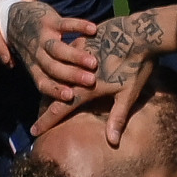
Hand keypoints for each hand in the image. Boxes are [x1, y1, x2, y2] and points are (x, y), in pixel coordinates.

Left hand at [7, 1, 97, 101]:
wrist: (17, 17)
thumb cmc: (36, 46)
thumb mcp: (36, 64)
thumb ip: (51, 79)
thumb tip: (64, 102)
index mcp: (34, 67)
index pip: (43, 83)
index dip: (55, 90)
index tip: (71, 97)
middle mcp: (37, 54)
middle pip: (52, 67)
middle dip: (72, 75)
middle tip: (91, 81)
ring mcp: (43, 37)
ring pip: (57, 48)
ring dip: (75, 56)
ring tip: (94, 63)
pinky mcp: (49, 20)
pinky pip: (65, 24)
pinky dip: (79, 26)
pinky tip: (94, 30)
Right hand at [31, 8, 163, 145]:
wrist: (142, 33)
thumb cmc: (137, 66)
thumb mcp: (129, 94)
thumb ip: (118, 117)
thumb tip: (112, 142)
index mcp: (86, 87)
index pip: (60, 108)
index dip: (46, 121)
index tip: (34, 132)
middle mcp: (78, 70)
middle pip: (55, 89)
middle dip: (46, 103)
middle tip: (38, 116)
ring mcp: (80, 53)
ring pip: (61, 68)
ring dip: (54, 79)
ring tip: (48, 90)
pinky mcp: (86, 39)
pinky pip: (70, 53)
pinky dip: (65, 61)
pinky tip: (63, 64)